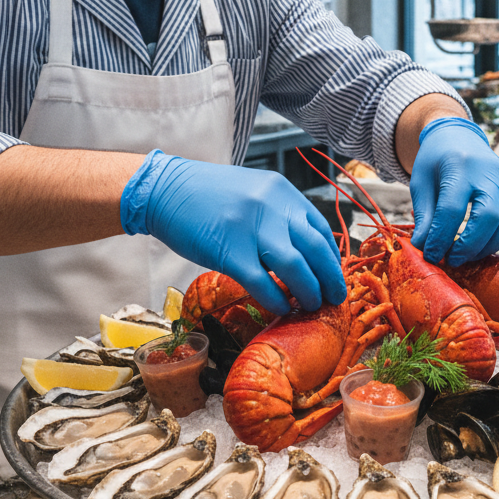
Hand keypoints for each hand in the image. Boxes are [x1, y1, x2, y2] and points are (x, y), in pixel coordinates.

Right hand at [120, 151, 345, 315]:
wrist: (164, 190)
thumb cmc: (207, 195)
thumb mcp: (254, 192)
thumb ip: (278, 214)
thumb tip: (302, 250)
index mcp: (282, 192)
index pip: (319, 229)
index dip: (331, 257)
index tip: (333, 276)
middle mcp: (272, 207)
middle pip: (315, 249)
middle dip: (330, 278)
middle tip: (334, 298)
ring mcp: (251, 229)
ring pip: (295, 267)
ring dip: (309, 291)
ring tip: (311, 305)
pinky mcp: (229, 251)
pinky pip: (263, 282)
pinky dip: (276, 299)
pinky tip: (281, 308)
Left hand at [409, 117, 498, 265]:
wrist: (458, 136)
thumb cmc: (436, 162)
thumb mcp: (421, 184)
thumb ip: (425, 216)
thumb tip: (424, 248)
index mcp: (459, 166)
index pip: (452, 209)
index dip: (442, 238)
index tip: (433, 256)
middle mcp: (488, 171)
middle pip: (490, 216)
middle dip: (470, 246)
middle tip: (453, 259)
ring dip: (490, 245)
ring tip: (468, 253)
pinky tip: (487, 242)